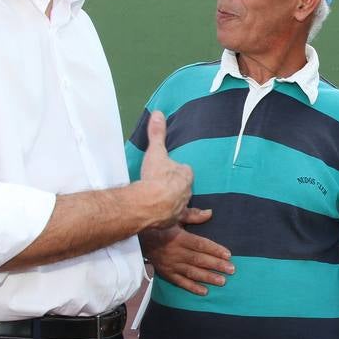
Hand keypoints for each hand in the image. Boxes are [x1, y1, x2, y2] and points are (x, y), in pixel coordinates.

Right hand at [136, 111, 193, 229]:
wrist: (152, 204)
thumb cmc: (155, 177)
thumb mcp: (155, 152)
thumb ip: (157, 134)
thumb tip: (158, 113)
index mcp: (185, 175)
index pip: (185, 171)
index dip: (178, 170)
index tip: (171, 169)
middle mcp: (187, 192)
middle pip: (185, 187)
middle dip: (178, 186)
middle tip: (169, 184)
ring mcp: (181, 208)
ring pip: (184, 204)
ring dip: (179, 202)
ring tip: (174, 202)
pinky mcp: (173, 221)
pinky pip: (180, 222)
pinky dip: (180, 223)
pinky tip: (179, 225)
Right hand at [140, 208, 234, 295]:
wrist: (139, 240)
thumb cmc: (160, 227)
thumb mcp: (175, 217)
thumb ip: (192, 215)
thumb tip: (210, 213)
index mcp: (179, 238)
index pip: (201, 244)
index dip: (215, 250)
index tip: (228, 255)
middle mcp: (176, 252)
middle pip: (199, 260)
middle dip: (216, 265)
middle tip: (231, 270)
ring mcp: (171, 264)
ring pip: (192, 272)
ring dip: (208, 277)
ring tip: (222, 281)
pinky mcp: (167, 273)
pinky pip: (180, 282)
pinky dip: (192, 287)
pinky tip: (204, 291)